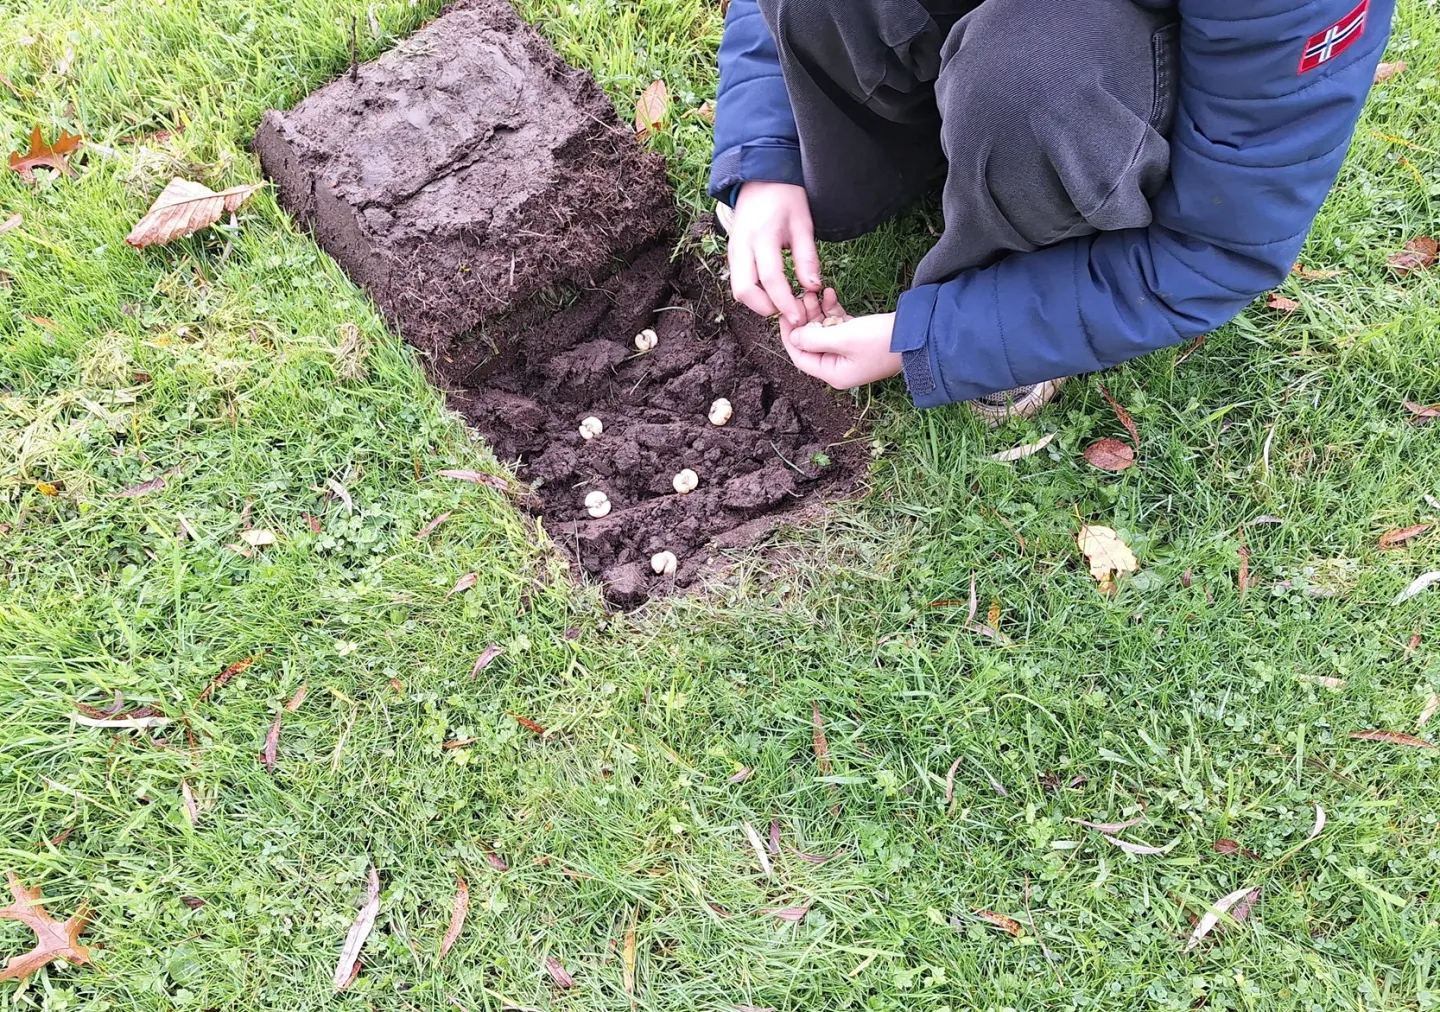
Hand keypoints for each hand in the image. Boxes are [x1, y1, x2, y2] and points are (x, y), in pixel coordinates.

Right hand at [728, 181, 821, 326]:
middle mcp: (742, 246)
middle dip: (765, 308)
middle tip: (788, 311)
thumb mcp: (803, 224)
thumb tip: (813, 288)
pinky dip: (754, 293)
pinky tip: (772, 291)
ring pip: (738, 290)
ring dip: (758, 302)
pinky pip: (738, 281)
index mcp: (762, 236)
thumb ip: (807, 257)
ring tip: (783, 301)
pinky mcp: (732, 254)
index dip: (784, 302)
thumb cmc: (786, 197)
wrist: (760, 178)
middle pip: (744, 291)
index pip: (770, 279)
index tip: (798, 317)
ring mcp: (733, 251)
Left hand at [779, 289, 902, 388]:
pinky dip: (833, 310)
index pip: (800, 357)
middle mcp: (839, 366)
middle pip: (811, 342)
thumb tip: (793, 337)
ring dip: (818, 311)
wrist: (917, 336)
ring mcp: (849, 352)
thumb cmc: (881, 341)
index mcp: (833, 373)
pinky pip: (838, 325)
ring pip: (823, 331)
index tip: (784, 313)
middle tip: (801, 297)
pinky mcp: (859, 339)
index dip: (789, 335)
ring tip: (816, 292)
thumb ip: (813, 338)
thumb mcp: (843, 337)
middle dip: (804, 319)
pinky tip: (831, 293)